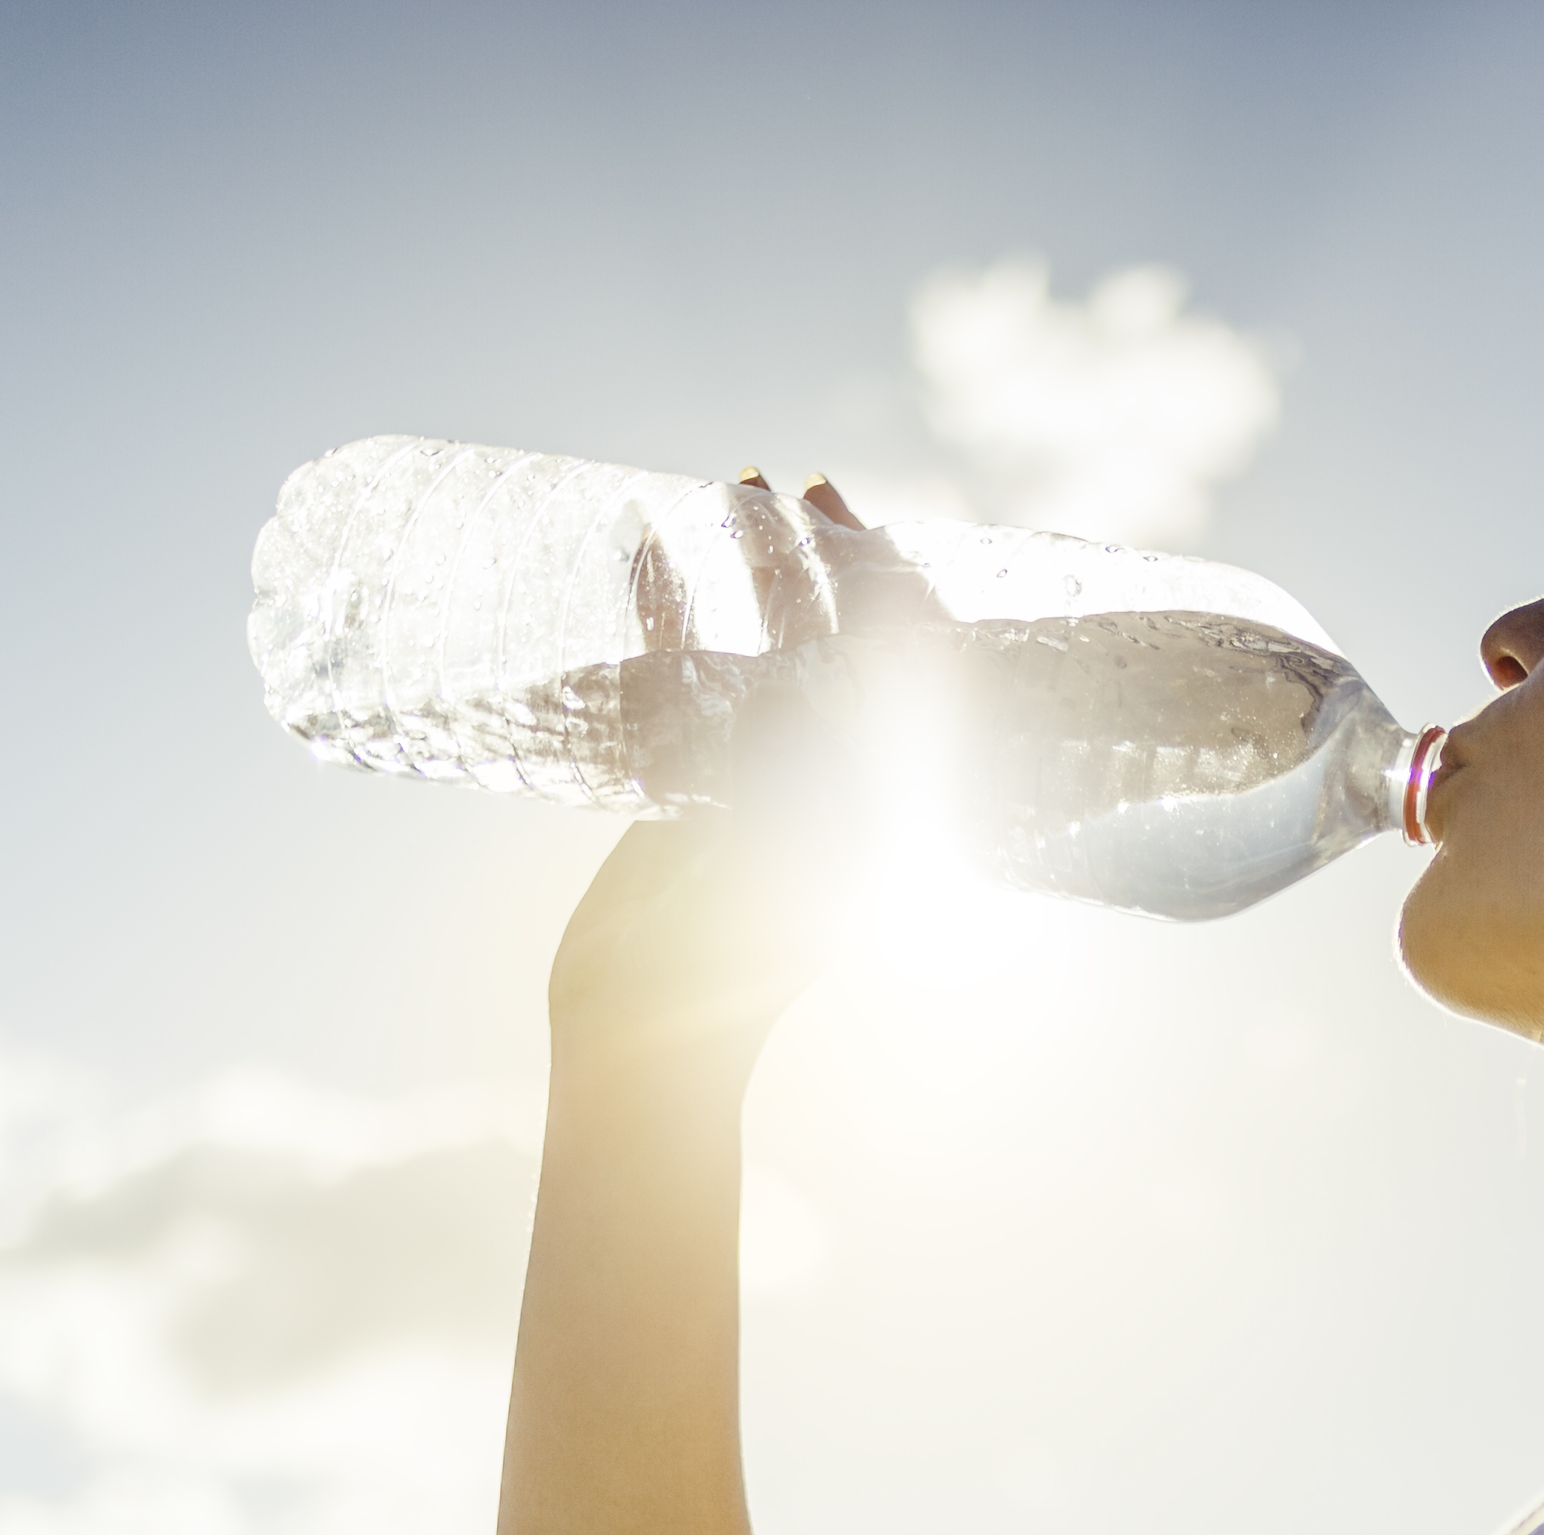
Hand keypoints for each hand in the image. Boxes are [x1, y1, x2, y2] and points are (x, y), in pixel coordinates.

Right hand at [545, 468, 875, 1072]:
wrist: (649, 1045)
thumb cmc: (729, 963)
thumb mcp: (786, 842)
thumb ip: (812, 751)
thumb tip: (842, 659)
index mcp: (874, 798)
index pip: (900, 667)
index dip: (886, 581)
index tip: (854, 517)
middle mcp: (822, 779)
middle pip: (829, 640)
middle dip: (810, 556)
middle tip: (783, 481)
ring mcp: (752, 780)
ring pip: (754, 649)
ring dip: (739, 573)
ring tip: (722, 492)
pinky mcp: (684, 791)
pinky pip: (681, 686)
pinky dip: (663, 619)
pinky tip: (642, 556)